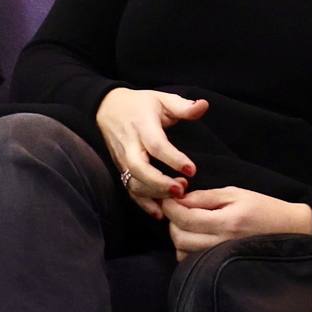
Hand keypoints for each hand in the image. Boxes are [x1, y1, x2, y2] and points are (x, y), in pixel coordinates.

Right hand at [96, 86, 206, 212]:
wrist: (107, 107)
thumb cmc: (140, 104)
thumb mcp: (162, 99)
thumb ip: (183, 106)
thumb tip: (203, 106)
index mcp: (142, 125)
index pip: (156, 145)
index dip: (173, 158)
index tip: (191, 170)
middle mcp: (130, 144)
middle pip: (139, 168)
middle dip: (160, 183)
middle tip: (182, 190)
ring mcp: (122, 159)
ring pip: (133, 182)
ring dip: (154, 194)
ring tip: (177, 197)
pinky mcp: (120, 169)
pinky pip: (129, 190)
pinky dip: (143, 204)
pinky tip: (160, 213)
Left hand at [165, 185, 311, 259]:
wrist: (290, 230)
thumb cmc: (263, 208)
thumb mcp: (235, 194)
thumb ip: (205, 197)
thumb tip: (179, 198)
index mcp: (227, 221)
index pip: (184, 218)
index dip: (170, 207)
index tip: (167, 198)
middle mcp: (222, 243)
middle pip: (179, 237)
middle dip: (172, 221)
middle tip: (178, 209)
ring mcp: (221, 257)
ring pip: (182, 252)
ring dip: (179, 236)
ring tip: (189, 223)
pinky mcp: (221, 265)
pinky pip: (192, 261)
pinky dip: (187, 249)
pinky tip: (197, 237)